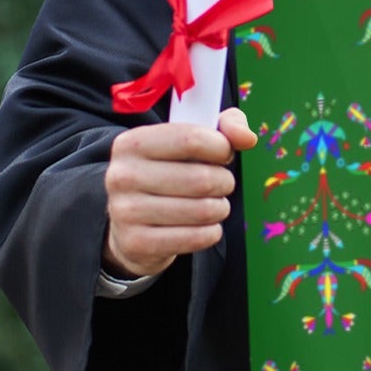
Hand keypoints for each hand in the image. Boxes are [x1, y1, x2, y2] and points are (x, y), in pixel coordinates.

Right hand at [102, 106, 258, 278]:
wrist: (131, 223)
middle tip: (221, 184)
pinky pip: (196, 238)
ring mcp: (125, 212)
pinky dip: (211, 232)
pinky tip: (204, 226)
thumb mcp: (190, 140)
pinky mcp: (136, 243)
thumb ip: (225, 127)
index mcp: (132, 143)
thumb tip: (247, 138)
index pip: (191, 139)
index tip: (224, 154)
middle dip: (224, 182)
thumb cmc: (169, 173)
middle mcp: (122, 175)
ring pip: (203, 210)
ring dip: (220, 208)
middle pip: (201, 179)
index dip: (221, 147)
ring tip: (213, 205)